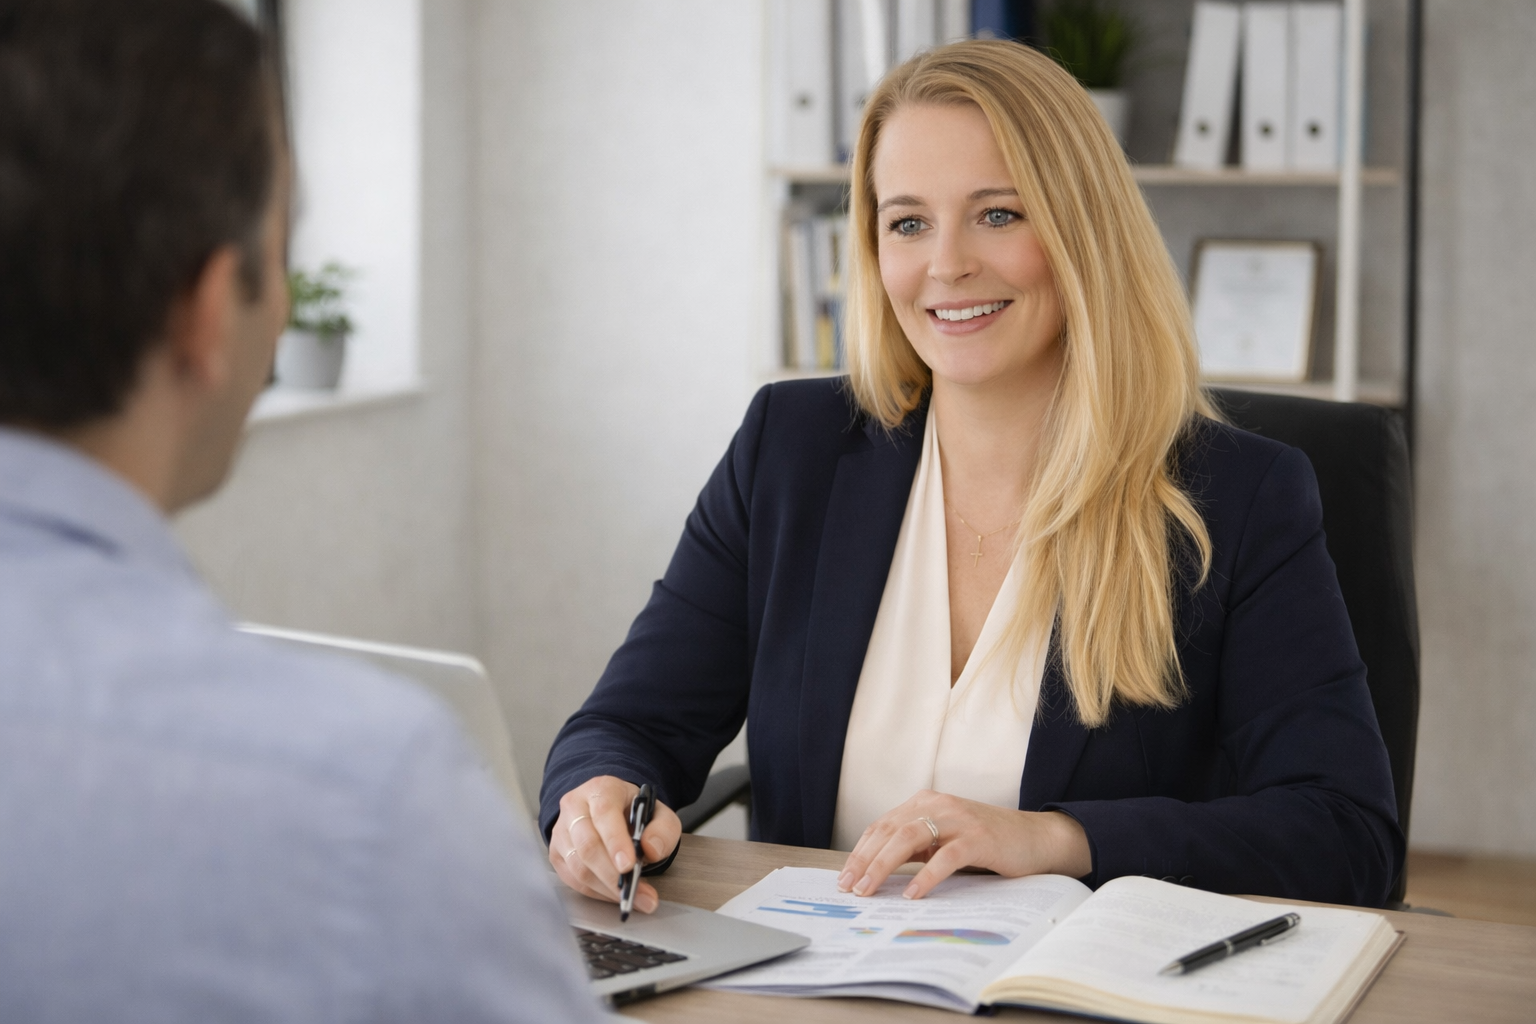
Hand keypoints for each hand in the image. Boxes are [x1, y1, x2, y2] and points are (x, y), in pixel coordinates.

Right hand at [549, 775, 681, 914]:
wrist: (611, 810)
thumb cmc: (632, 812)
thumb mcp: (658, 813)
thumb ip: (662, 830)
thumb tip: (651, 850)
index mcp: (601, 789)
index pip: (604, 813)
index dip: (616, 841)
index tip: (629, 866)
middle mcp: (575, 807)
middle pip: (587, 844)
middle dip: (611, 874)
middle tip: (634, 892)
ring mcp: (562, 830)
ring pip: (578, 865)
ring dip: (605, 887)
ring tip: (630, 898)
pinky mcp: (557, 853)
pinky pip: (573, 878)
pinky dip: (595, 891)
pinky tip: (614, 894)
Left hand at [837, 790, 1090, 900]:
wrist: (1036, 837)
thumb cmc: (988, 842)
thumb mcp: (944, 839)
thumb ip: (916, 847)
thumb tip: (877, 871)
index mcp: (925, 803)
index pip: (882, 826)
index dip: (860, 851)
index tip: (845, 877)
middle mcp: (938, 805)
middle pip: (889, 831)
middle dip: (864, 861)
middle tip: (848, 888)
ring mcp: (958, 819)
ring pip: (908, 839)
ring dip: (883, 866)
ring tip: (868, 890)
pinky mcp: (978, 838)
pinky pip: (945, 857)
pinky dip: (925, 876)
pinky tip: (912, 894)